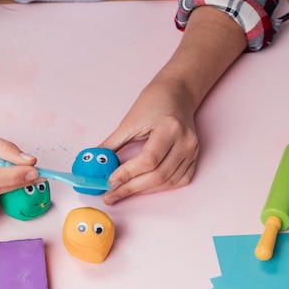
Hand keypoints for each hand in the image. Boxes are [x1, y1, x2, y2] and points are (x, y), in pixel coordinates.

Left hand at [99, 76, 198, 204]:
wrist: (177, 93)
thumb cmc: (153, 102)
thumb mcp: (129, 121)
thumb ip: (112, 144)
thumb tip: (94, 162)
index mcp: (169, 128)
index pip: (149, 160)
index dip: (128, 174)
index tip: (110, 181)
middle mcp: (185, 142)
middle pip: (158, 175)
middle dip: (131, 188)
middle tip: (111, 195)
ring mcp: (192, 151)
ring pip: (168, 182)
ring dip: (143, 191)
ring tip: (122, 192)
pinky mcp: (194, 157)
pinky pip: (178, 181)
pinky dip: (159, 187)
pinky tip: (143, 187)